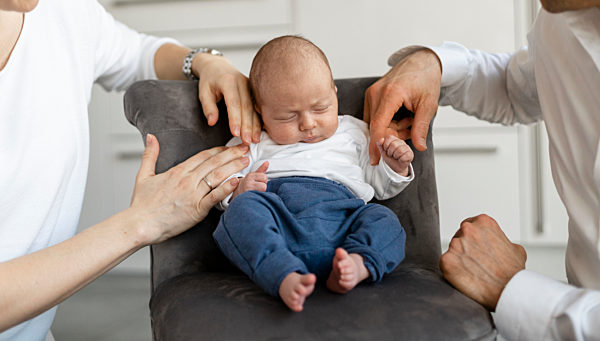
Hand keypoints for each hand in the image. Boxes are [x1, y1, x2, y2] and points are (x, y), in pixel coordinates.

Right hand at [128, 134, 249, 244]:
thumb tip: (150, 137)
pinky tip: (238, 180)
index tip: (230, 146)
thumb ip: (150, 154)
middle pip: (214, 162)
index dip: (218, 150)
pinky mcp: (196, 209)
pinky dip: (227, 188)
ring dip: (233, 166)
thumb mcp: (143, 175)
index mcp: (177, 171)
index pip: (203, 156)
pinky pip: (215, 196)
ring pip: (217, 176)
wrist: (140, 224)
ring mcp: (193, 194)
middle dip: (232, 153)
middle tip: (246, 147)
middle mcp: (187, 180)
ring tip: (246, 160)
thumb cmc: (142, 204)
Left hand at [192, 53, 260, 143]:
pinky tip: (260, 132)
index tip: (235, 133)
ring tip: (254, 140)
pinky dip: (259, 121)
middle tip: (247, 141)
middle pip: (247, 107)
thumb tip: (212, 122)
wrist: (218, 66)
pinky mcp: (255, 92)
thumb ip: (208, 107)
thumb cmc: (210, 80)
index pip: (233, 103)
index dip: (235, 119)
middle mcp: (243, 82)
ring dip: (255, 126)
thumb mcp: (204, 91)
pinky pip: (258, 108)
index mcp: (229, 81)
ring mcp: (251, 86)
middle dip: (247, 126)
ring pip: (254, 109)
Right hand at [231, 161, 268, 199]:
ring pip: (262, 192)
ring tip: (254, 193)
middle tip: (256, 189)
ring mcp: (247, 191)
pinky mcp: (247, 199)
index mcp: (249, 176)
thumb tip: (267, 162)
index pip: (264, 177)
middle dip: (262, 188)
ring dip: (260, 193)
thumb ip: (261, 170)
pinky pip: (259, 198)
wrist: (235, 195)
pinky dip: (258, 198)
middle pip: (264, 186)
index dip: (262, 181)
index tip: (257, 183)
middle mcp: (247, 183)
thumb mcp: (252, 176)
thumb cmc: (245, 185)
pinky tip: (253, 198)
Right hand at [364, 48, 441, 163]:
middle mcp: (377, 93)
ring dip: (390, 128)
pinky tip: (401, 116)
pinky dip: (387, 121)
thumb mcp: (428, 105)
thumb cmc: (425, 78)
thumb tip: (419, 146)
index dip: (376, 145)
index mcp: (390, 94)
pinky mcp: (372, 95)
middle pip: (376, 126)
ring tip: (408, 119)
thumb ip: (421, 127)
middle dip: (392, 135)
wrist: (422, 61)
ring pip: (375, 122)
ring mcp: (372, 93)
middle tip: (411, 130)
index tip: (375, 159)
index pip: (378, 125)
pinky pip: (375, 116)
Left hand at [377, 135, 412, 175]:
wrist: (395, 167)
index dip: (385, 145)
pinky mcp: (411, 154)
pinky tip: (400, 159)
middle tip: (391, 155)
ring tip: (396, 157)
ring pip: (399, 150)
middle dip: (390, 152)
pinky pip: (405, 156)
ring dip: (395, 156)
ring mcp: (407, 147)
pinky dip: (400, 159)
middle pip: (393, 144)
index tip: (386, 150)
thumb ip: (380, 145)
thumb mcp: (383, 151)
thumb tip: (381, 139)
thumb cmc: (390, 158)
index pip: (389, 137)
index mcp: (394, 139)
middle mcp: (401, 142)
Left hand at [440, 214, 526, 310]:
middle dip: (465, 249)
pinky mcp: (446, 260)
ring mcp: (455, 244)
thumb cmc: (513, 272)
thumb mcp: (515, 248)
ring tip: (474, 273)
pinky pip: (445, 264)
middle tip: (476, 264)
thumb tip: (495, 244)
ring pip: (453, 251)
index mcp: (483, 222)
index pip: (470, 225)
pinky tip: (466, 278)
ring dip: (459, 261)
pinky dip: (453, 272)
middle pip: (459, 237)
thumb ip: (500, 240)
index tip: (477, 249)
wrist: (509, 290)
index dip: (473, 240)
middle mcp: (468, 229)